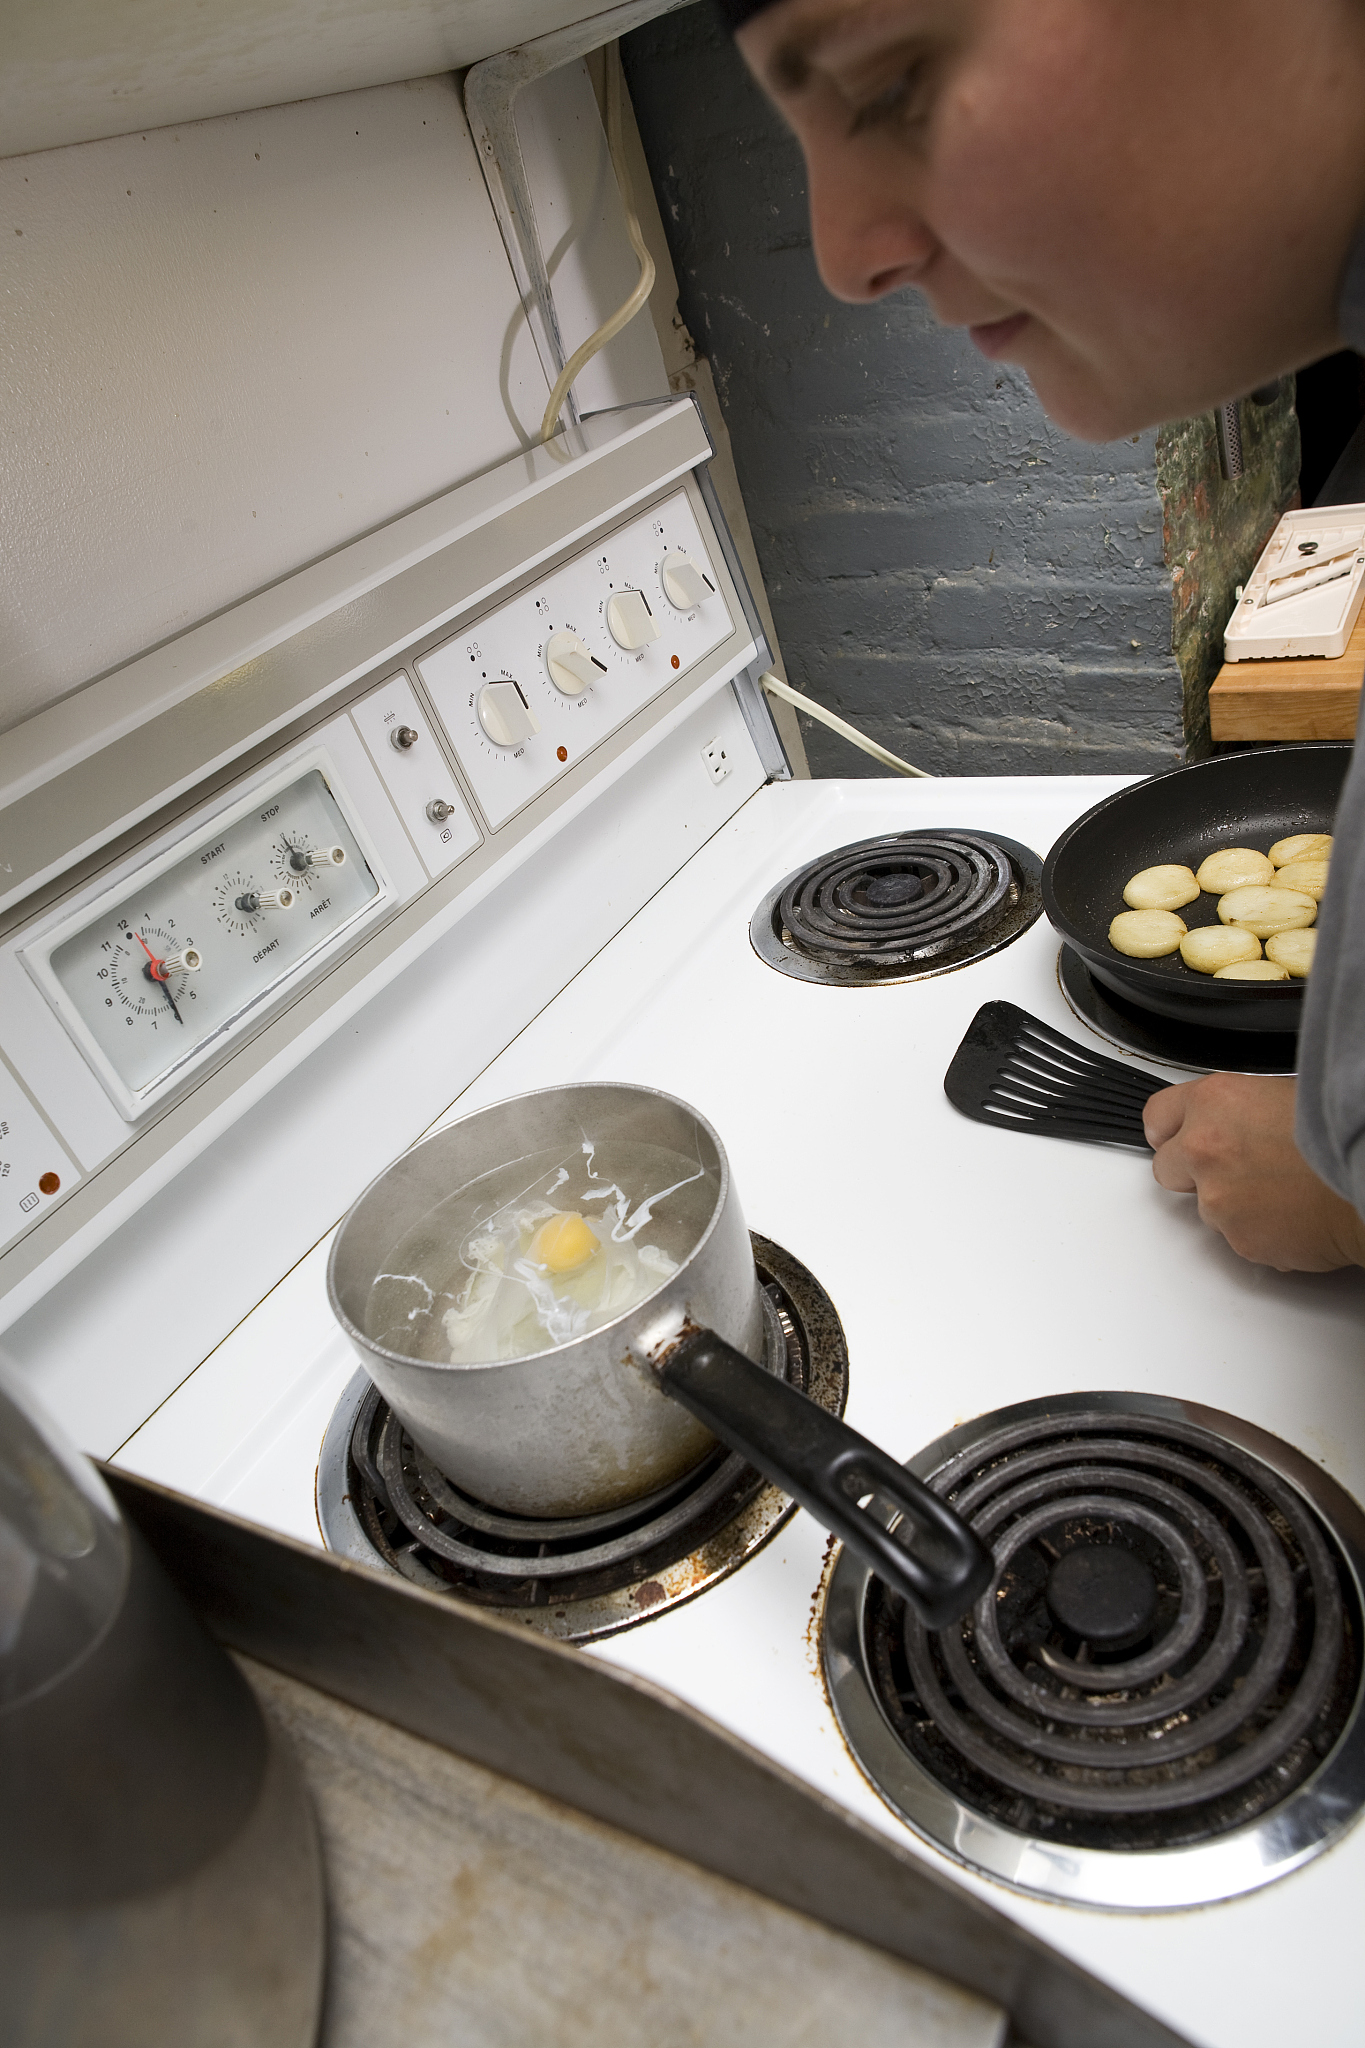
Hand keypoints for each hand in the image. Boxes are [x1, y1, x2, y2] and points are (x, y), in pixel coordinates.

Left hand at [1142, 1073, 1364, 1271]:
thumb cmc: (1339, 1135)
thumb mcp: (1282, 1095)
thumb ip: (1236, 1110)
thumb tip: (1228, 1121)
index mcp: (1214, 1103)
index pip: (1158, 1115)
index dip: (1170, 1130)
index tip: (1174, 1138)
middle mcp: (1205, 1149)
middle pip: (1167, 1168)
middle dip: (1191, 1171)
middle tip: (1232, 1170)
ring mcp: (1218, 1199)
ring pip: (1205, 1208)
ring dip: (1232, 1203)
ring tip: (1280, 1191)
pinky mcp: (1238, 1240)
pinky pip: (1237, 1237)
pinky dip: (1257, 1230)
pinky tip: (1290, 1214)